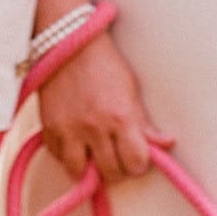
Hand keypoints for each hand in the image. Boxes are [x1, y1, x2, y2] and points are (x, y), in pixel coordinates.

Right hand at [37, 31, 174, 185]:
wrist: (67, 42)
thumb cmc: (103, 63)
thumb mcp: (131, 91)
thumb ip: (145, 123)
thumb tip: (166, 143)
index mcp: (121, 118)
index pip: (136, 164)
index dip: (138, 164)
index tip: (135, 158)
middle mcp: (95, 128)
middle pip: (111, 173)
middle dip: (116, 168)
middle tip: (114, 154)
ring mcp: (70, 129)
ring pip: (80, 172)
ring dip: (87, 168)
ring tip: (91, 155)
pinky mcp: (50, 127)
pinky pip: (57, 156)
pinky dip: (66, 154)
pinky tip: (74, 142)